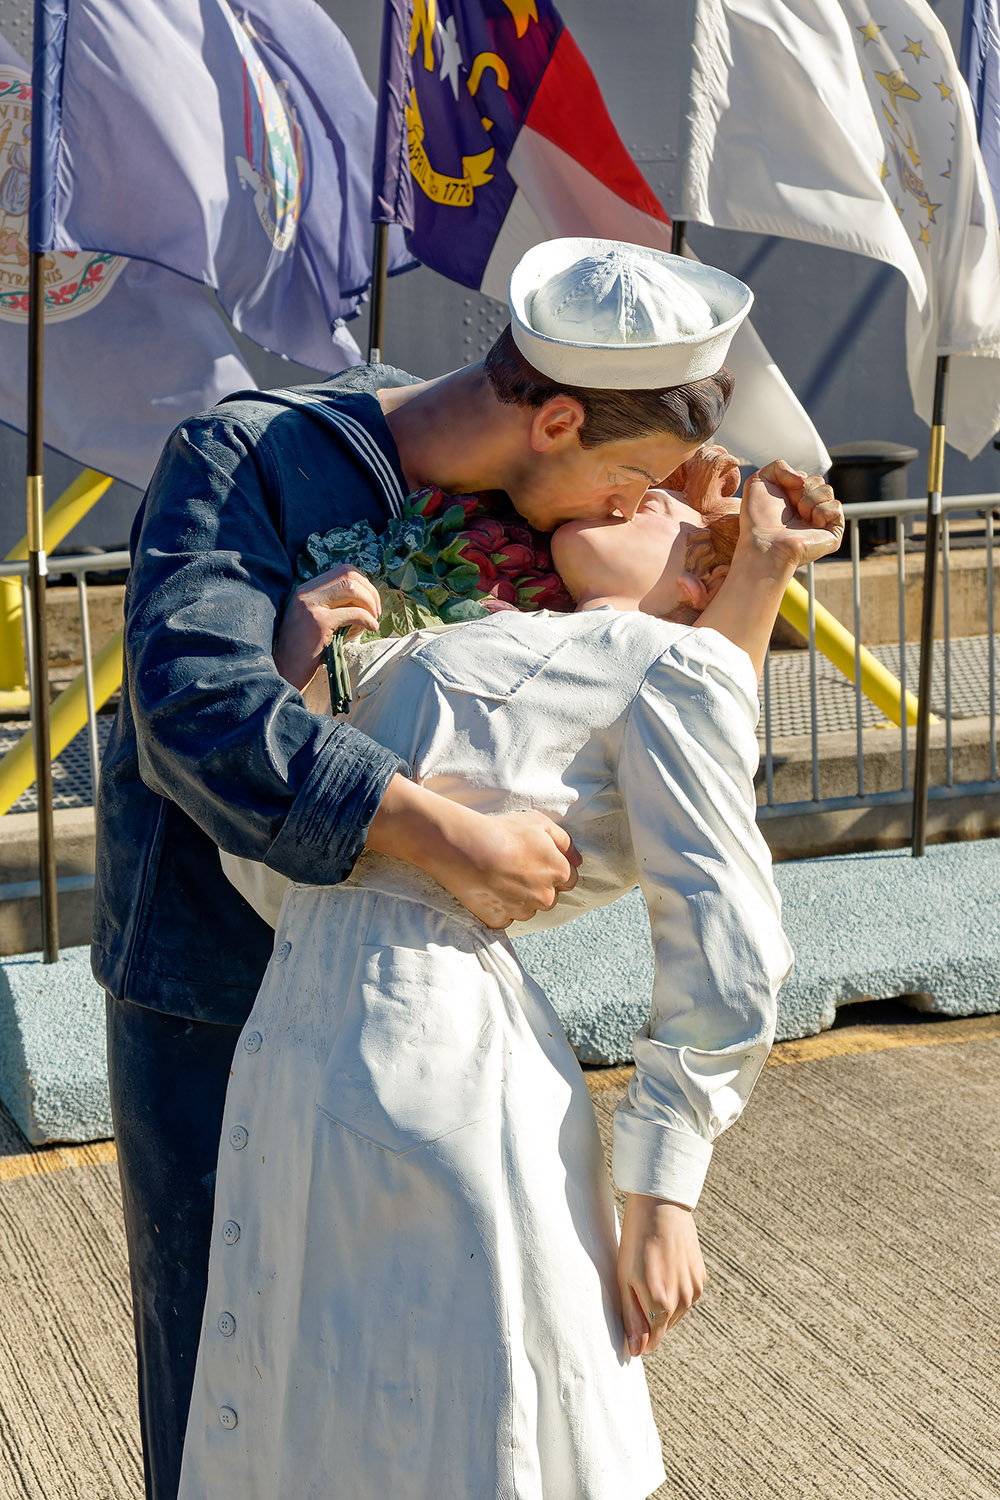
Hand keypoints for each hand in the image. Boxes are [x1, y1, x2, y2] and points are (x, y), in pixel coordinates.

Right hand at [274, 566, 381, 688]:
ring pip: (351, 587)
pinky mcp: (318, 622)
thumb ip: (338, 608)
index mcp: (306, 590)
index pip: (342, 571)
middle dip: (370, 591)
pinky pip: (353, 612)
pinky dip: (367, 619)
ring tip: (374, 619)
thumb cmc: (306, 652)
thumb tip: (370, 601)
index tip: (370, 601)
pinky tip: (371, 627)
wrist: (285, 673)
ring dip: (369, 602)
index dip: (363, 583)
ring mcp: (310, 605)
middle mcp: (306, 592)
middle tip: (376, 611)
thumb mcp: (320, 622)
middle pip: (348, 574)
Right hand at [366, 778, 581, 927]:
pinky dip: (499, 906)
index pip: (568, 878)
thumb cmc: (504, 832)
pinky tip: (488, 888)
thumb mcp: (540, 823)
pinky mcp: (500, 920)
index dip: (551, 867)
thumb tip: (577, 861)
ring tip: (498, 876)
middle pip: (548, 896)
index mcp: (559, 873)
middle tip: (515, 867)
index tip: (534, 859)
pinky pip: (505, 917)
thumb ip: (565, 843)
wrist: (466, 848)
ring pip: (527, 908)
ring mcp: (522, 911)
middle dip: (536, 885)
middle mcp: (546, 897)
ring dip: (518, 897)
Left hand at [618, 1193, 705, 1357]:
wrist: (660, 1209)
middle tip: (636, 1289)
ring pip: (677, 1313)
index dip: (639, 1337)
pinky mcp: (701, 1277)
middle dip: (650, 1318)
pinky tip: (665, 1269)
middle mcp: (683, 1302)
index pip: (653, 1341)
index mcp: (661, 1305)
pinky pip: (687, 1296)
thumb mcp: (625, 1280)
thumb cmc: (636, 1243)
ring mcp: (695, 1289)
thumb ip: (632, 1318)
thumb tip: (635, 1351)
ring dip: (664, 1305)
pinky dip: (676, 1291)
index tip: (629, 1324)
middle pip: (664, 1327)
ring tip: (650, 1276)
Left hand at [739, 461, 843, 571]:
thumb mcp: (759, 481)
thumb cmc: (758, 519)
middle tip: (790, 509)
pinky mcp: (833, 533)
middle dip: (802, 489)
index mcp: (793, 500)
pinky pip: (836, 507)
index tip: (778, 497)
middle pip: (818, 480)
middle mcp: (808, 510)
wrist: (765, 544)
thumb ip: (779, 466)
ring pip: (827, 491)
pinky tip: (810, 524)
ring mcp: (821, 521)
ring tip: (798, 518)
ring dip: (809, 500)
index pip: (805, 477)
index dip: (792, 481)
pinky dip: (822, 512)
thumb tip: (803, 478)